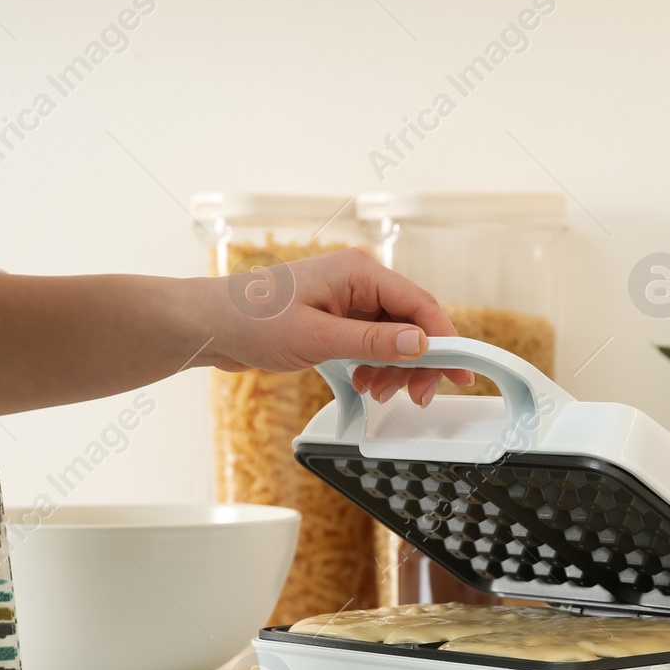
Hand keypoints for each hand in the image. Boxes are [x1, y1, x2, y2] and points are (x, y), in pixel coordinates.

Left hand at [207, 248, 473, 406]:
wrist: (209, 326)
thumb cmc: (252, 320)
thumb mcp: (317, 337)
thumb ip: (372, 342)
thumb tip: (419, 344)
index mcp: (359, 272)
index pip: (420, 305)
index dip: (445, 340)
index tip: (461, 372)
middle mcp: (359, 281)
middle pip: (412, 323)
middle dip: (419, 362)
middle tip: (418, 397)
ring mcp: (348, 301)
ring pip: (394, 338)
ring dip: (395, 369)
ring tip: (379, 392)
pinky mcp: (336, 320)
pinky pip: (372, 344)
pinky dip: (376, 367)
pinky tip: (365, 384)